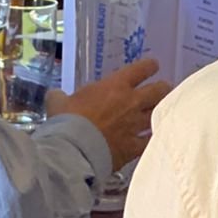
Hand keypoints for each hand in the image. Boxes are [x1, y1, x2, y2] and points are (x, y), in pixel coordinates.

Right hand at [54, 57, 170, 169]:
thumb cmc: (65, 121)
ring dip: (161, 113)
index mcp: (115, 85)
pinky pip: (151, 141)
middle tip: (160, 92)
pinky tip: (154, 140)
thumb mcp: (58, 102)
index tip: (152, 67)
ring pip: (160, 113)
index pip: (142, 69)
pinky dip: (152, 140)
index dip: (149, 67)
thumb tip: (55, 96)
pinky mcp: (134, 147)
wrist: (71, 150)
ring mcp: (135, 125)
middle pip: (160, 90)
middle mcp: (132, 102)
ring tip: (162, 114)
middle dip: (162, 89)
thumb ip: (60, 97)